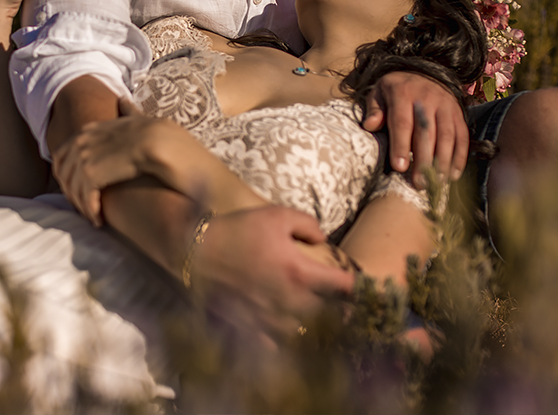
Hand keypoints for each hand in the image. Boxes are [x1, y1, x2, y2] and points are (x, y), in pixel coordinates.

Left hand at [53, 99, 170, 225]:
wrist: (163, 142)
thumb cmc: (157, 133)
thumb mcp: (137, 119)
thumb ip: (128, 112)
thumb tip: (123, 100)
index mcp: (89, 130)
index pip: (63, 155)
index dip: (69, 176)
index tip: (81, 190)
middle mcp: (81, 141)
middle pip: (63, 174)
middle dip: (73, 194)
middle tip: (87, 209)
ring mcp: (84, 156)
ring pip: (73, 189)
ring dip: (83, 207)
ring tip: (95, 218)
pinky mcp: (91, 173)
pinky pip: (84, 197)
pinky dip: (91, 211)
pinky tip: (100, 219)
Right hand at [191, 206, 356, 338]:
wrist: (195, 252)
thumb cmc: (238, 230)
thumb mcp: (276, 215)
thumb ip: (308, 225)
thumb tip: (323, 241)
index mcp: (300, 273)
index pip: (344, 288)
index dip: (357, 287)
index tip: (362, 286)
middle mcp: (290, 302)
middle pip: (327, 312)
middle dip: (334, 305)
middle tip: (335, 297)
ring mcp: (271, 320)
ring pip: (304, 330)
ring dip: (311, 322)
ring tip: (311, 312)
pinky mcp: (252, 329)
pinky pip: (277, 343)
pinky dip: (284, 337)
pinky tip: (283, 326)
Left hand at [362, 71, 468, 186]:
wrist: (424, 72)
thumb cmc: (396, 90)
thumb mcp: (379, 92)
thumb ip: (374, 109)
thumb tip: (370, 125)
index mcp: (403, 93)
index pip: (402, 122)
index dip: (401, 145)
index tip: (400, 168)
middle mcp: (427, 98)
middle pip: (427, 132)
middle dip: (423, 160)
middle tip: (419, 184)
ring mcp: (446, 106)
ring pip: (447, 136)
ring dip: (443, 162)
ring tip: (436, 183)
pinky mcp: (459, 113)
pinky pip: (462, 136)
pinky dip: (459, 157)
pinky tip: (453, 175)